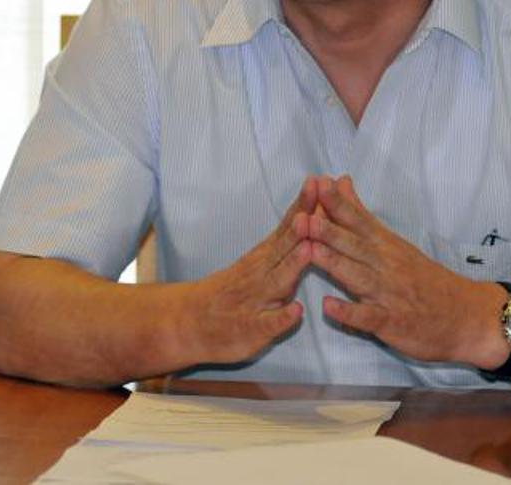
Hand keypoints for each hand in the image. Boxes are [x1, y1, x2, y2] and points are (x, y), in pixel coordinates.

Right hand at [179, 188, 313, 365]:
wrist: (190, 322)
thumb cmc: (233, 290)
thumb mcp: (259, 260)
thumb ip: (284, 240)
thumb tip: (309, 211)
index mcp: (265, 256)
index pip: (287, 226)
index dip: (304, 206)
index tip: (320, 183)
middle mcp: (260, 272)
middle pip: (283, 246)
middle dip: (301, 227)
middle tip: (317, 203)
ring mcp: (256, 300)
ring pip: (277, 280)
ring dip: (293, 264)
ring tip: (309, 248)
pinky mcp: (252, 329)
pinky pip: (269, 323)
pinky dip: (282, 317)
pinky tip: (296, 311)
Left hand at [299, 175, 503, 366]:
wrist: (468, 316)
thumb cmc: (427, 279)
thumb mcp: (396, 243)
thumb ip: (363, 215)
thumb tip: (341, 181)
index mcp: (387, 245)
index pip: (359, 220)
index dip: (337, 203)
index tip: (316, 184)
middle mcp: (387, 265)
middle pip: (355, 245)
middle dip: (328, 230)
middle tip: (303, 215)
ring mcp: (389, 294)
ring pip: (358, 276)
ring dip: (334, 263)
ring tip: (309, 251)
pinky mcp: (392, 322)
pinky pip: (368, 317)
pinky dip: (349, 312)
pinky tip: (328, 306)